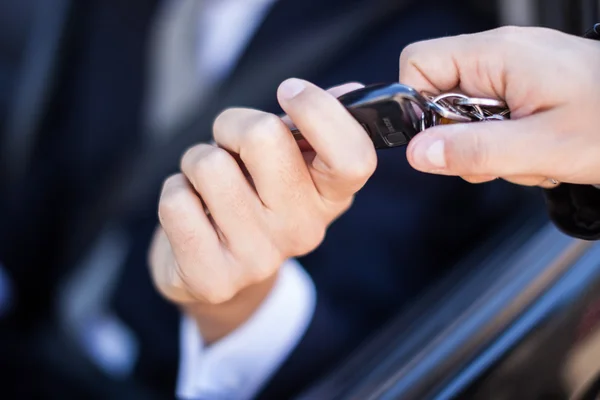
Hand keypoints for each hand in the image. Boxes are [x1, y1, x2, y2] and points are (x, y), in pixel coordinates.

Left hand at [149, 80, 376, 342]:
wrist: (219, 269)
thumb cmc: (254, 199)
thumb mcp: (292, 165)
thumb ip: (314, 128)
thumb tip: (349, 93)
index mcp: (331, 198)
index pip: (353, 158)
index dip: (320, 112)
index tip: (289, 91)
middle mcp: (303, 231)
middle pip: (263, 136)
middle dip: (232, 126)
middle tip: (230, 147)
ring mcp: (259, 258)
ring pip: (208, 165)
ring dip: (197, 163)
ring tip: (208, 187)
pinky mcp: (212, 278)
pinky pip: (176, 202)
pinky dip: (175, 192)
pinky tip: (192, 212)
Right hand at [399, 26, 599, 187]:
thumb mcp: (540, 147)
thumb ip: (474, 150)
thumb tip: (419, 153)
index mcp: (497, 56)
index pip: (418, 63)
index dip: (417, 104)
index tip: (440, 139)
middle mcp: (501, 56)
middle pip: (439, 94)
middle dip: (461, 137)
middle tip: (496, 156)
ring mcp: (515, 71)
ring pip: (465, 113)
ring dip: (487, 146)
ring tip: (526, 155)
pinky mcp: (526, 87)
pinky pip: (492, 117)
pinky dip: (506, 143)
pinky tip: (535, 150)